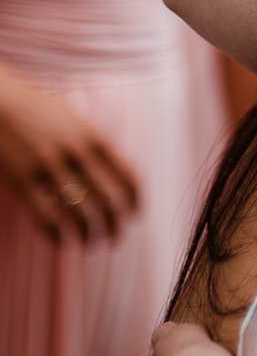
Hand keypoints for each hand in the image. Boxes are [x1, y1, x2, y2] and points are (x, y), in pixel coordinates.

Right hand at [0, 67, 139, 243]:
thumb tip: (111, 173)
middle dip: (115, 226)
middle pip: (108, 201)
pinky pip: (46, 218)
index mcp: (94, 138)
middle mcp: (77, 153)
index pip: (128, 176)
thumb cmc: (34, 109)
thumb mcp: (72, 121)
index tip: (133, 216)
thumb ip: (91, 144)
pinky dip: (57, 236)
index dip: (134, 202)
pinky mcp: (22, 181)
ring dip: (89, 236)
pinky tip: (60, 243)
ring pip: (80, 214)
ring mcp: (49, 167)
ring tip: (90, 246)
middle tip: (114, 240)